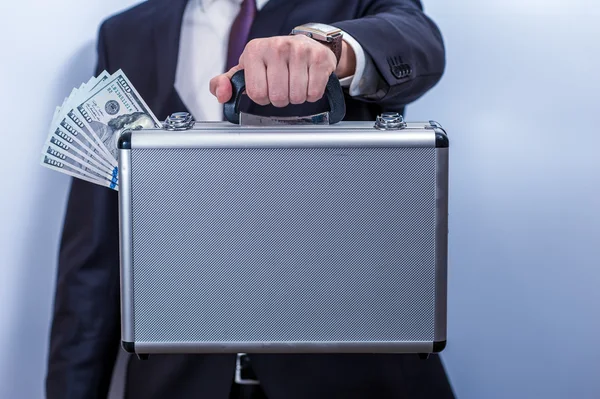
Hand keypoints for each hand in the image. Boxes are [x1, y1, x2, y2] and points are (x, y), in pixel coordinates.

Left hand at [210, 34, 354, 107]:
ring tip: (294, 85)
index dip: (262, 97)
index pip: (256, 93)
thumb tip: (222, 94)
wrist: (304, 45)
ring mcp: (299, 51)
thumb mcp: (245, 70)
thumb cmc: (272, 61)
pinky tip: (308, 82)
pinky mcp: (319, 57)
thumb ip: (224, 83)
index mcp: (254, 50)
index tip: (266, 88)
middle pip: (278, 97)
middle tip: (282, 88)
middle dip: (280, 99)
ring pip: (297, 96)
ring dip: (296, 98)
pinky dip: (311, 94)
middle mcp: (276, 47)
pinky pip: (313, 92)